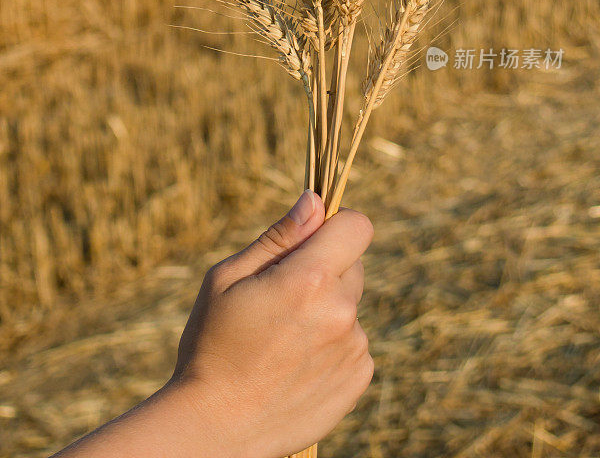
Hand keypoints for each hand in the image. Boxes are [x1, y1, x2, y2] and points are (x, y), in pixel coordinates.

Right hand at [172, 190, 373, 457]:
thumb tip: (314, 201)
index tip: (314, 238)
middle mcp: (341, 311)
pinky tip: (296, 363)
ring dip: (327, 310)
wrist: (216, 428)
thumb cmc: (212, 345)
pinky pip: (353, 341)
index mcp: (309, 279)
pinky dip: (333, 344)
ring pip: (349, 306)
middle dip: (325, 269)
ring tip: (283, 339)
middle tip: (283, 297)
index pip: (358, 226)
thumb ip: (279, 237)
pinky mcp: (359, 378)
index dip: (337, 225)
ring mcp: (354, 348)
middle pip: (353, 265)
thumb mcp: (228, 278)